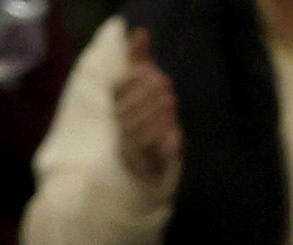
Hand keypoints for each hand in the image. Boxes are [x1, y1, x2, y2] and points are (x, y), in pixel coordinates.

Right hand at [112, 28, 182, 187]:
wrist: (153, 160)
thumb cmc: (147, 112)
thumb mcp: (144, 83)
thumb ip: (139, 58)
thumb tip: (142, 32)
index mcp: (117, 105)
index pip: (117, 90)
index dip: (131, 81)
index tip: (148, 71)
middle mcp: (120, 125)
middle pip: (127, 110)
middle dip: (147, 96)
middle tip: (166, 85)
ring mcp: (131, 146)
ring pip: (138, 130)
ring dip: (155, 114)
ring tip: (171, 101)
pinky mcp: (144, 164)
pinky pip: (151, 153)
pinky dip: (163, 142)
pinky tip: (176, 130)